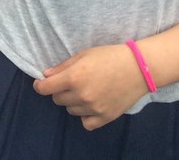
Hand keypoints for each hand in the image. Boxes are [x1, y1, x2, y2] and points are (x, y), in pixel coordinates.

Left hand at [33, 43, 148, 130]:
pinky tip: (91, 106)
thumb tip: (45, 76)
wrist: (138, 68)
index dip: (40, 85)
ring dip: (73, 103)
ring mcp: (94, 108)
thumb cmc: (109, 56)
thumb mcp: (83, 55)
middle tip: (71, 83)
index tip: (41, 83)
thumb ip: (62, 67)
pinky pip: (86, 123)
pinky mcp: (106, 117)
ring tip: (86, 91)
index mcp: (73, 77)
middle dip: (60, 91)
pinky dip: (86, 116)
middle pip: (58, 100)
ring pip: (71, 111)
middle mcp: (81, 95)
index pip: (45, 89)